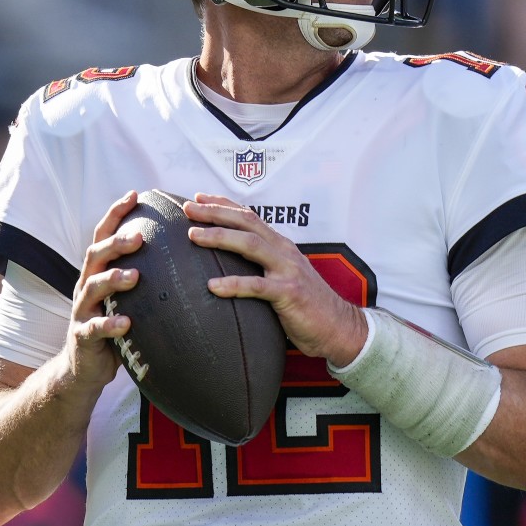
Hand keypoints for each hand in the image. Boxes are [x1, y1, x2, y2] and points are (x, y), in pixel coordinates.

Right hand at [68, 191, 142, 388]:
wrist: (85, 367)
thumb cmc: (114, 328)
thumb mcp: (128, 298)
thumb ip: (145, 276)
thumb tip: (183, 253)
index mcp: (97, 272)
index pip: (103, 236)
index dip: (116, 214)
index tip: (135, 194)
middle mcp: (86, 286)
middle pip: (95, 255)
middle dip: (116, 243)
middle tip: (140, 236)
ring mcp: (82, 310)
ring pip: (92, 287)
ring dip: (113, 278)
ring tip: (134, 276)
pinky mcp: (83, 336)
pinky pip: (94, 328)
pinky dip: (109, 324)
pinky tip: (126, 323)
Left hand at [184, 193, 367, 365]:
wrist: (338, 327)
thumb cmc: (306, 305)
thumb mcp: (283, 277)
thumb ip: (262, 266)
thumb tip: (229, 265)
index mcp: (280, 246)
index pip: (249, 217)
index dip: (223, 205)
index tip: (197, 199)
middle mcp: (284, 251)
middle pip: (246, 223)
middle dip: (215, 213)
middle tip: (188, 209)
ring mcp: (288, 270)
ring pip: (250, 245)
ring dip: (220, 238)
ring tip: (193, 236)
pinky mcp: (290, 293)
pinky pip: (258, 286)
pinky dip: (234, 285)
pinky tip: (213, 287)